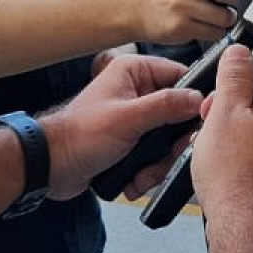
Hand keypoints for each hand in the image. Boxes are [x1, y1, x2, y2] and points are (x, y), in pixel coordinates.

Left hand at [43, 55, 202, 199]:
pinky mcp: (132, 141)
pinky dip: (148, 171)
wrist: (52, 167)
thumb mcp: (128, 119)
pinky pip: (155, 154)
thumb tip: (200, 98)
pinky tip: (134, 180)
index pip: (181, 77)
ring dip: (159, 163)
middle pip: (178, 114)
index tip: (200, 123)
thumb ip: (166, 106)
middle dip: (172, 144)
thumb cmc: (81, 136)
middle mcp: (138, 91)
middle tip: (167, 157)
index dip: (194, 100)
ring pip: (168, 139)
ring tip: (142, 176)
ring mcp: (136, 118)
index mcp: (135, 72)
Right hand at [134, 0, 252, 44]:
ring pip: (223, 16)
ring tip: (220, 16)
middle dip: (241, 1)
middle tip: (242, 5)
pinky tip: (206, 26)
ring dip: (229, 20)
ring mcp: (182, 5)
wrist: (137, 7)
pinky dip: (216, 32)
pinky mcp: (179, 26)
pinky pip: (212, 33)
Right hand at [188, 43, 252, 234]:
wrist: (242, 225)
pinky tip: (212, 149)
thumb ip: (234, 78)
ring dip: (233, 117)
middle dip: (243, 92)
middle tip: (219, 100)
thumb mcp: (225, 112)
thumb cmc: (237, 172)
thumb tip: (241, 54)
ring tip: (209, 127)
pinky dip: (233, 140)